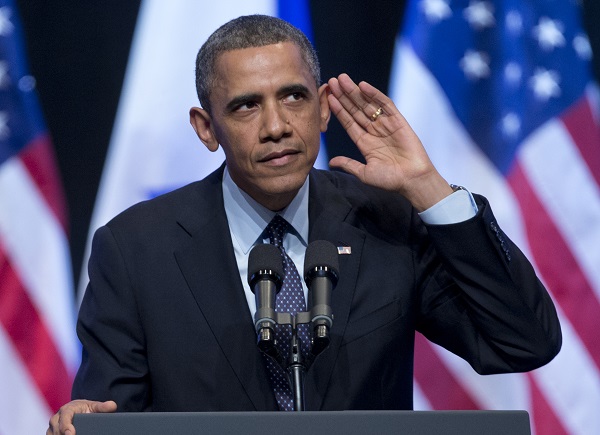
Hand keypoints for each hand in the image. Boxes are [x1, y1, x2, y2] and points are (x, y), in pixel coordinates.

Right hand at [47, 400, 116, 434]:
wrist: (77, 410)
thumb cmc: (85, 408)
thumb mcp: (94, 406)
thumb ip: (103, 407)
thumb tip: (113, 405)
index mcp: (67, 409)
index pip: (64, 418)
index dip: (66, 427)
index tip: (71, 433)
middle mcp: (56, 418)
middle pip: (57, 430)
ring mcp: (52, 427)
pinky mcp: (52, 434)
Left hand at [327, 73, 451, 210]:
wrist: (412, 180)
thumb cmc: (390, 180)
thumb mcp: (364, 173)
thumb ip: (348, 164)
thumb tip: (331, 162)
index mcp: (365, 142)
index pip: (349, 122)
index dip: (338, 110)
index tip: (328, 97)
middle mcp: (374, 131)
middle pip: (356, 110)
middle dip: (344, 96)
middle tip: (332, 81)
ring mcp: (386, 125)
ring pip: (367, 104)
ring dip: (355, 92)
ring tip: (342, 79)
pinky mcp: (398, 121)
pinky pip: (385, 104)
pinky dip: (374, 94)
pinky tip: (363, 86)